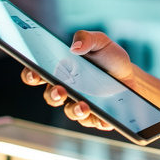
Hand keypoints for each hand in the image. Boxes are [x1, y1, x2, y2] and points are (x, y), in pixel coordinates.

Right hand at [20, 29, 134, 130]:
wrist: (128, 74)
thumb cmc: (108, 56)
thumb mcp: (99, 41)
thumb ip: (86, 38)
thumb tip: (75, 46)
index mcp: (60, 70)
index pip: (37, 74)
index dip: (31, 74)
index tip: (34, 72)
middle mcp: (66, 89)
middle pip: (51, 96)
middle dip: (52, 95)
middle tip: (60, 90)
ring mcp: (79, 103)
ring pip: (70, 111)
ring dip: (74, 110)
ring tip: (84, 106)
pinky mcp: (95, 115)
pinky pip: (93, 121)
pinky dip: (97, 120)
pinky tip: (103, 118)